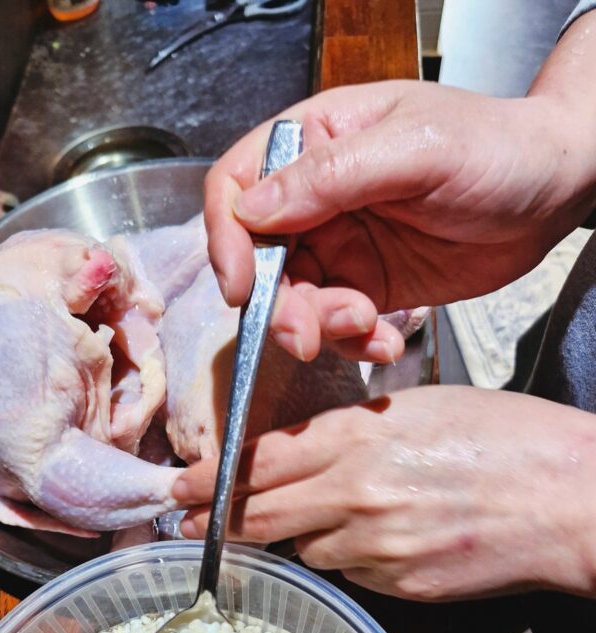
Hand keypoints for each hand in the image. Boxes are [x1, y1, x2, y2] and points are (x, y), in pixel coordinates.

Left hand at [173, 387, 595, 600]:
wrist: (571, 501)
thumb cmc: (508, 438)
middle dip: (217, 520)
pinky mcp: (398, 588)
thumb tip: (306, 455)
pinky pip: (349, 572)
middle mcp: (355, 497)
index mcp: (358, 439)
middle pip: (260, 516)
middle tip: (186, 521)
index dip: (211, 478)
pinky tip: (389, 538)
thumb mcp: (421, 408)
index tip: (179, 486)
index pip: (258, 462)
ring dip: (305, 535)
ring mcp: (376, 550)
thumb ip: (351, 432)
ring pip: (305, 549)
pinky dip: (351, 556)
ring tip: (348, 515)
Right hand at [205, 70, 595, 358]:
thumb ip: (332, 176)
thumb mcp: (414, 150)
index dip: (228, 238)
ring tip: (366, 324)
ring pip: (296, 301)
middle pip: (261, 260)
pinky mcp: (369, 285)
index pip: (238, 186)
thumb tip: (252, 210)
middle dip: (278, 304)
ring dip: (319, 327)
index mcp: (316, 142)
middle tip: (306, 335)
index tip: (242, 287)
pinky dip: (355, 341)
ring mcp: (342, 245)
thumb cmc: (494, 148)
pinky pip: (339, 325)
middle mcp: (318, 197)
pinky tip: (387, 339)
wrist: (553, 192)